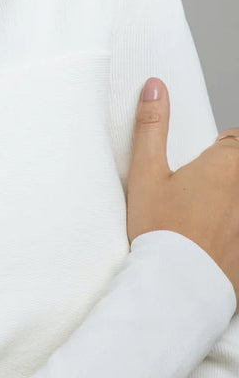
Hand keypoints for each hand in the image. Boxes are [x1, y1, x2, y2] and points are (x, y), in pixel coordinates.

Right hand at [127, 77, 238, 304]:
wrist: (176, 291)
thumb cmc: (161, 233)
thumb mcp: (146, 173)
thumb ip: (152, 125)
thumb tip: (155, 86)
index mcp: (226, 166)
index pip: (236, 139)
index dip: (219, 148)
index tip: (199, 163)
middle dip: (225, 176)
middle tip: (198, 192)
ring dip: (228, 203)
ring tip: (203, 219)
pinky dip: (232, 232)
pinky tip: (213, 245)